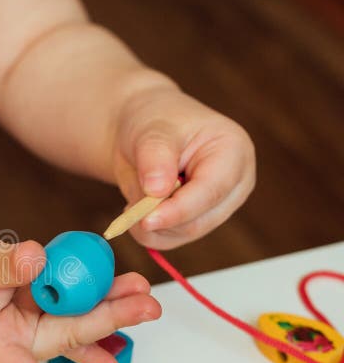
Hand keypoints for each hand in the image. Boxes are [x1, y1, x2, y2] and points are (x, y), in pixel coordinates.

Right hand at [0, 226, 160, 362]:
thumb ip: (5, 265)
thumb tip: (39, 259)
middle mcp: (12, 338)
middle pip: (66, 338)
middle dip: (107, 321)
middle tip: (147, 306)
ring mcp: (21, 320)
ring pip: (70, 319)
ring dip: (106, 309)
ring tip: (142, 298)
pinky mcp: (25, 301)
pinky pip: (61, 301)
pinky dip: (86, 295)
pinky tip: (117, 294)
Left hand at [112, 85, 255, 248]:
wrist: (140, 133)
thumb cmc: (152, 123)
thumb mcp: (151, 132)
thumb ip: (154, 159)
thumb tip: (157, 191)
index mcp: (234, 152)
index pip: (211, 191)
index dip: (178, 209)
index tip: (146, 219)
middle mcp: (233, 184)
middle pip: (199, 221)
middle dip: (159, 218)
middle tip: (129, 208)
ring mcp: (217, 206)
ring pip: (182, 234)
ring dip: (150, 226)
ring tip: (133, 199)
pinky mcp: (198, 221)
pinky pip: (171, 240)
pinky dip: (148, 232)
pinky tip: (137, 209)